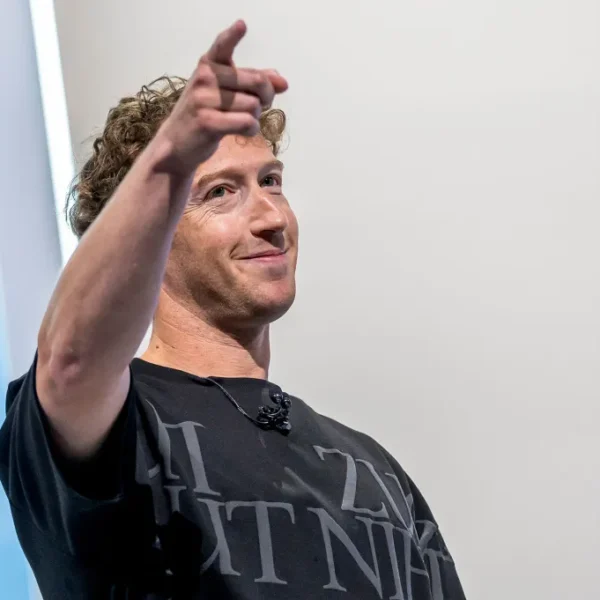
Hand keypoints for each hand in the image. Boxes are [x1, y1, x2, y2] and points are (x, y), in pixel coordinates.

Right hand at [157, 20, 287, 174]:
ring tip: (242, 121)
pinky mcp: (208, 122)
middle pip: (257, 82)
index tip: (242, 25)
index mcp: (209, 64)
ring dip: (256, 117)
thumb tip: (283, 82)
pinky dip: (251, 129)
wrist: (177, 143)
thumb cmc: (206, 114)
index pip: (223, 45)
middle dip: (267, 97)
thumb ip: (253, 83)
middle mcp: (205, 77)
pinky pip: (247, 122)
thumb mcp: (226, 92)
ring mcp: (204, 99)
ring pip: (254, 105)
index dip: (233, 35)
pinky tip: (242, 131)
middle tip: (260, 106)